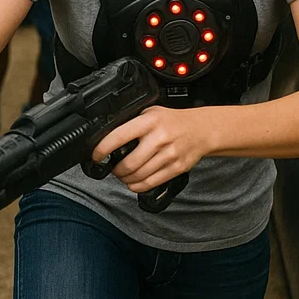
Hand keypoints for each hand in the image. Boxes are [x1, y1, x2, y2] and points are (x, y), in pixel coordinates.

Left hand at [92, 106, 212, 193]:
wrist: (201, 130)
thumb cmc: (172, 121)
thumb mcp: (150, 112)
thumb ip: (132, 121)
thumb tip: (108, 135)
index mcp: (148, 122)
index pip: (119, 136)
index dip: (103, 148)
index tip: (96, 155)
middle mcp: (158, 139)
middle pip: (130, 163)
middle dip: (116, 170)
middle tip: (112, 169)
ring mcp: (168, 155)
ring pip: (139, 175)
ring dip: (126, 179)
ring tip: (122, 175)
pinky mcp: (176, 168)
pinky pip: (152, 182)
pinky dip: (138, 186)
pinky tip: (133, 183)